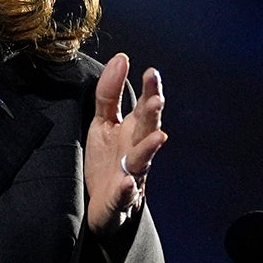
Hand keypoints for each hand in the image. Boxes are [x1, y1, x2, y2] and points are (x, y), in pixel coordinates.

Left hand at [84, 53, 167, 234]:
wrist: (104, 204)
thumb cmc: (108, 159)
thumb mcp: (103, 122)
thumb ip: (109, 93)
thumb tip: (122, 58)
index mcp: (134, 130)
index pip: (145, 107)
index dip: (150, 90)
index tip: (151, 72)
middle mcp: (137, 150)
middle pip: (148, 130)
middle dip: (153, 116)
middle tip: (156, 101)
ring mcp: (131, 174)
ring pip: (143, 161)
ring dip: (150, 149)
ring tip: (158, 138)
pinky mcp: (120, 198)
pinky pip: (124, 194)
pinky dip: (126, 189)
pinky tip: (126, 182)